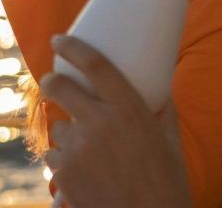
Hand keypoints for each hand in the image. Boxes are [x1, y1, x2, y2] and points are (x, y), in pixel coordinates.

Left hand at [41, 36, 191, 207]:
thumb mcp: (170, 139)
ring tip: (89, 152)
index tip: (58, 39)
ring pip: (58, 130)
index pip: (95, 64)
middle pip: (59, 87)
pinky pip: (55, 159)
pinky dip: (65, 163)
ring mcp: (79, 150)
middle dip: (51, 80)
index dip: (72, 46)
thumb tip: (159, 87)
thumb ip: (161, 109)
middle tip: (52, 81)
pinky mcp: (65, 176)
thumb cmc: (168, 181)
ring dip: (67, 135)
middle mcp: (100, 124)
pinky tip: (84, 174)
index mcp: (129, 109)